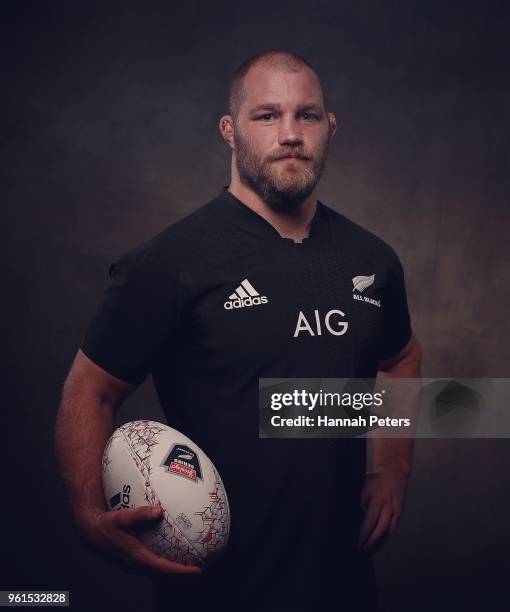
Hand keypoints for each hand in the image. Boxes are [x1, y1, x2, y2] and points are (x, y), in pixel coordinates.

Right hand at [77, 505, 202, 576]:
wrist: (90, 531)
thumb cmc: (106, 524)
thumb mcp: (122, 518)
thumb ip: (141, 514)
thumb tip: (159, 510)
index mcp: (138, 558)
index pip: (164, 569)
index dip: (182, 571)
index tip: (198, 570)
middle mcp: (138, 565)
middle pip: (165, 574)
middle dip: (182, 574)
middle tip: (201, 567)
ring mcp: (135, 564)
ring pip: (159, 570)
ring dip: (174, 568)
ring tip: (191, 561)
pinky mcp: (133, 559)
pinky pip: (154, 562)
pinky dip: (165, 560)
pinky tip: (173, 547)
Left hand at [357, 468, 407, 551]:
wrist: (393, 473)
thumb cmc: (376, 479)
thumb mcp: (362, 484)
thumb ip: (357, 498)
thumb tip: (348, 510)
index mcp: (374, 495)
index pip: (365, 515)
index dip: (360, 528)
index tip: (353, 536)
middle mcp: (384, 502)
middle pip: (374, 524)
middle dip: (367, 537)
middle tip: (359, 546)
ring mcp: (392, 507)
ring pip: (384, 527)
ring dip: (376, 539)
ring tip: (368, 547)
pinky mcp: (398, 511)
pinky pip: (392, 526)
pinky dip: (386, 535)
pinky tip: (380, 541)